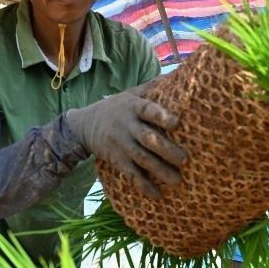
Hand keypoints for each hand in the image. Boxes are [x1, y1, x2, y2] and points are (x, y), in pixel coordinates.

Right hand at [65, 80, 186, 197]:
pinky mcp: (116, 160)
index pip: (148, 110)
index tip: (177, 122)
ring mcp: (120, 145)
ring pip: (142, 159)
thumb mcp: (130, 93)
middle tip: (184, 159)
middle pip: (148, 139)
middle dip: (166, 150)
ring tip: (177, 181)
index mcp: (133, 107)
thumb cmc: (116, 107)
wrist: (83, 125)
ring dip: (159, 171)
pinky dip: (143, 185)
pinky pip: (131, 175)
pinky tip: (157, 195)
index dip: (162, 116)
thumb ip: (153, 87)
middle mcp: (127, 126)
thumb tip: (181, 73)